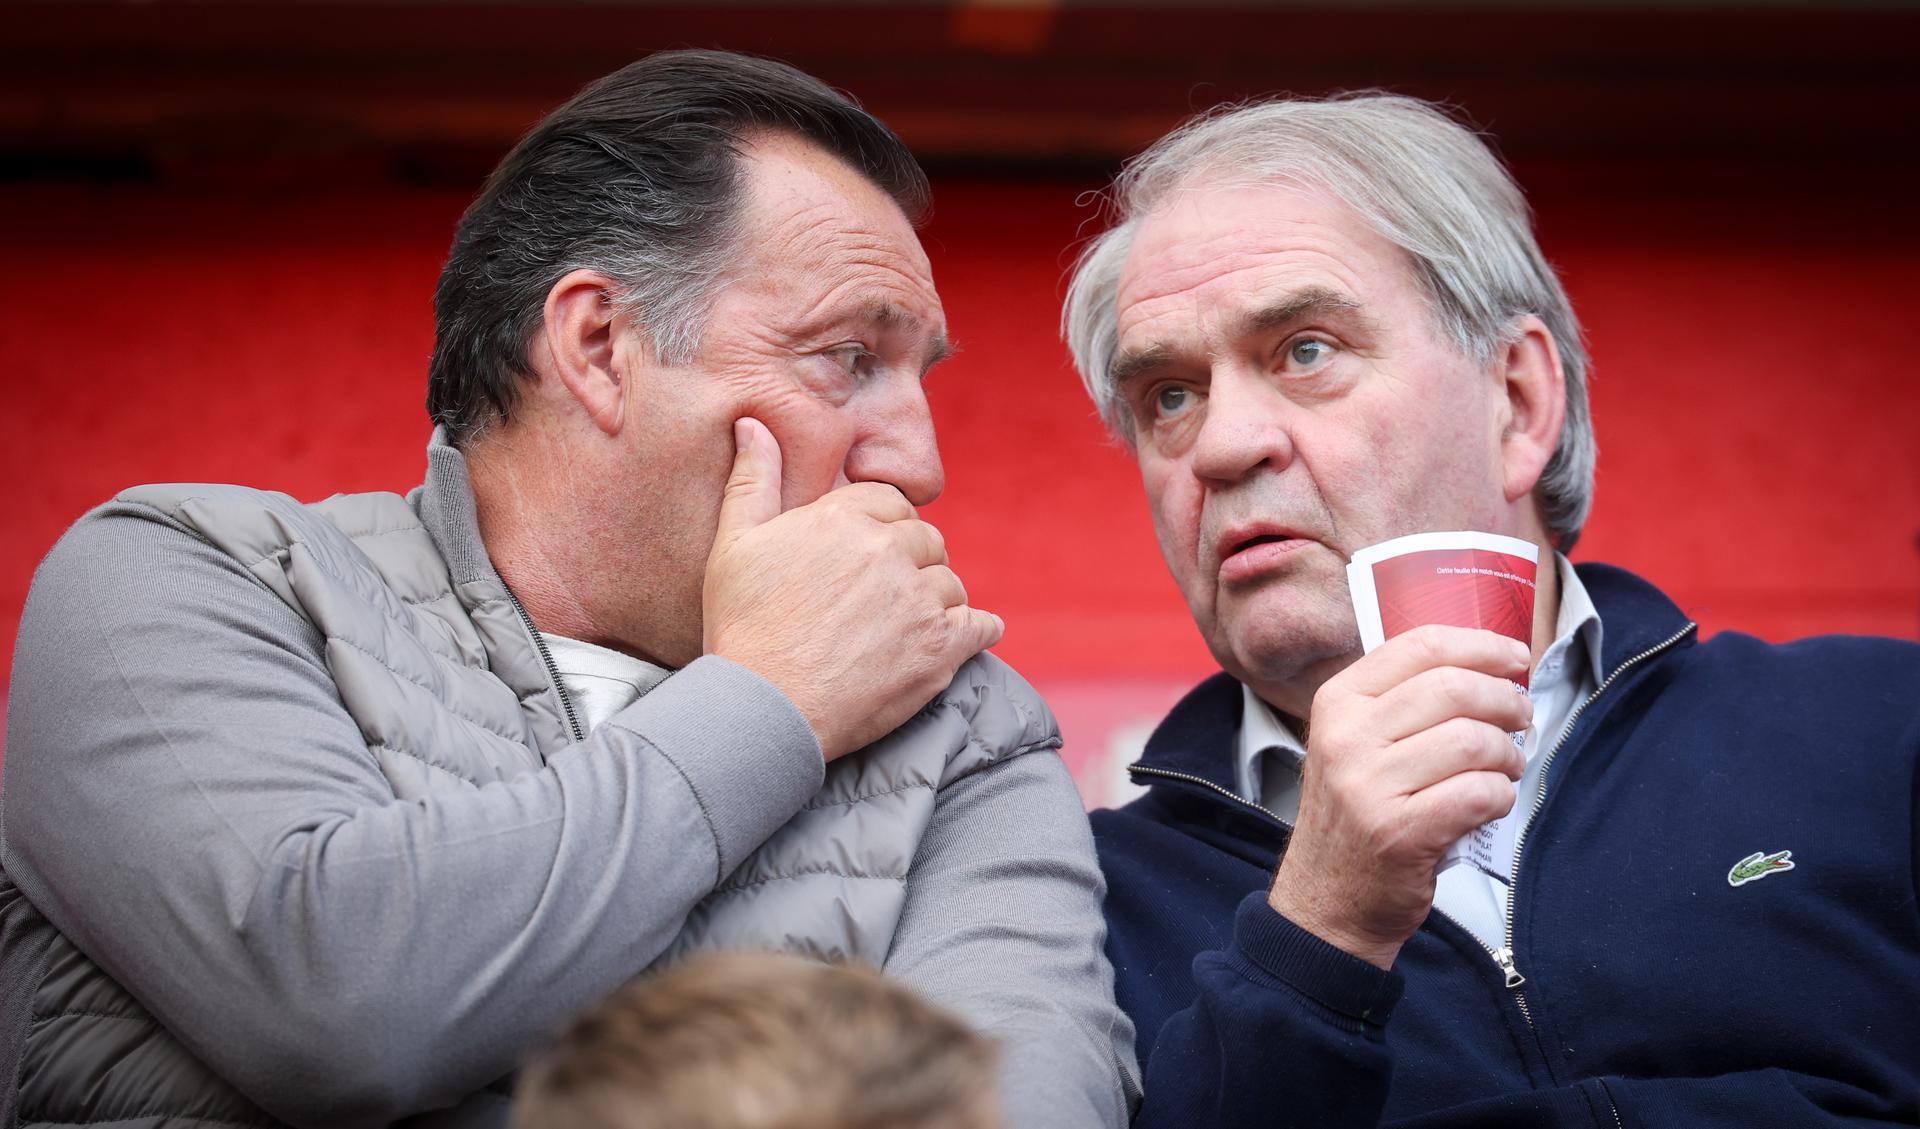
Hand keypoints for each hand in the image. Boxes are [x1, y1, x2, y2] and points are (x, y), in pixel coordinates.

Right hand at [701, 418, 1003, 760]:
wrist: (764, 708)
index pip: (891, 503)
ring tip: (905, 627)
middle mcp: (887, 551)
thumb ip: (752, 478)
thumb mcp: (733, 544)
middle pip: (926, 541)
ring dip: (936, 601)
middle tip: (887, 596)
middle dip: (912, 563)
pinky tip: (957, 641)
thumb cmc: (743, 628)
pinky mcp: (941, 648)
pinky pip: (982, 625)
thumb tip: (753, 422)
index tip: (870, 556)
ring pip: (951, 584)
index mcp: (842, 519)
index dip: (883, 528)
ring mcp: (919, 600)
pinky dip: (975, 632)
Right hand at [1268, 624, 1532, 968]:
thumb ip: (1403, 701)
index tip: (1514, 658)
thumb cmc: (1356, 816)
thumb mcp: (1355, 743)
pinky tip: (1491, 802)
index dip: (1481, 646)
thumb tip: (1490, 667)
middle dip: (1505, 701)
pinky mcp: (1399, 832)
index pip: (1420, 646)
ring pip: (1472, 740)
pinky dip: (1500, 796)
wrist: (1327, 900)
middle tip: (1521, 719)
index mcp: (1338, 702)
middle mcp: (1346, 737)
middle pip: (1453, 688)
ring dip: (1507, 755)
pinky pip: (1478, 794)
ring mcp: (1368, 785)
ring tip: (1505, 768)